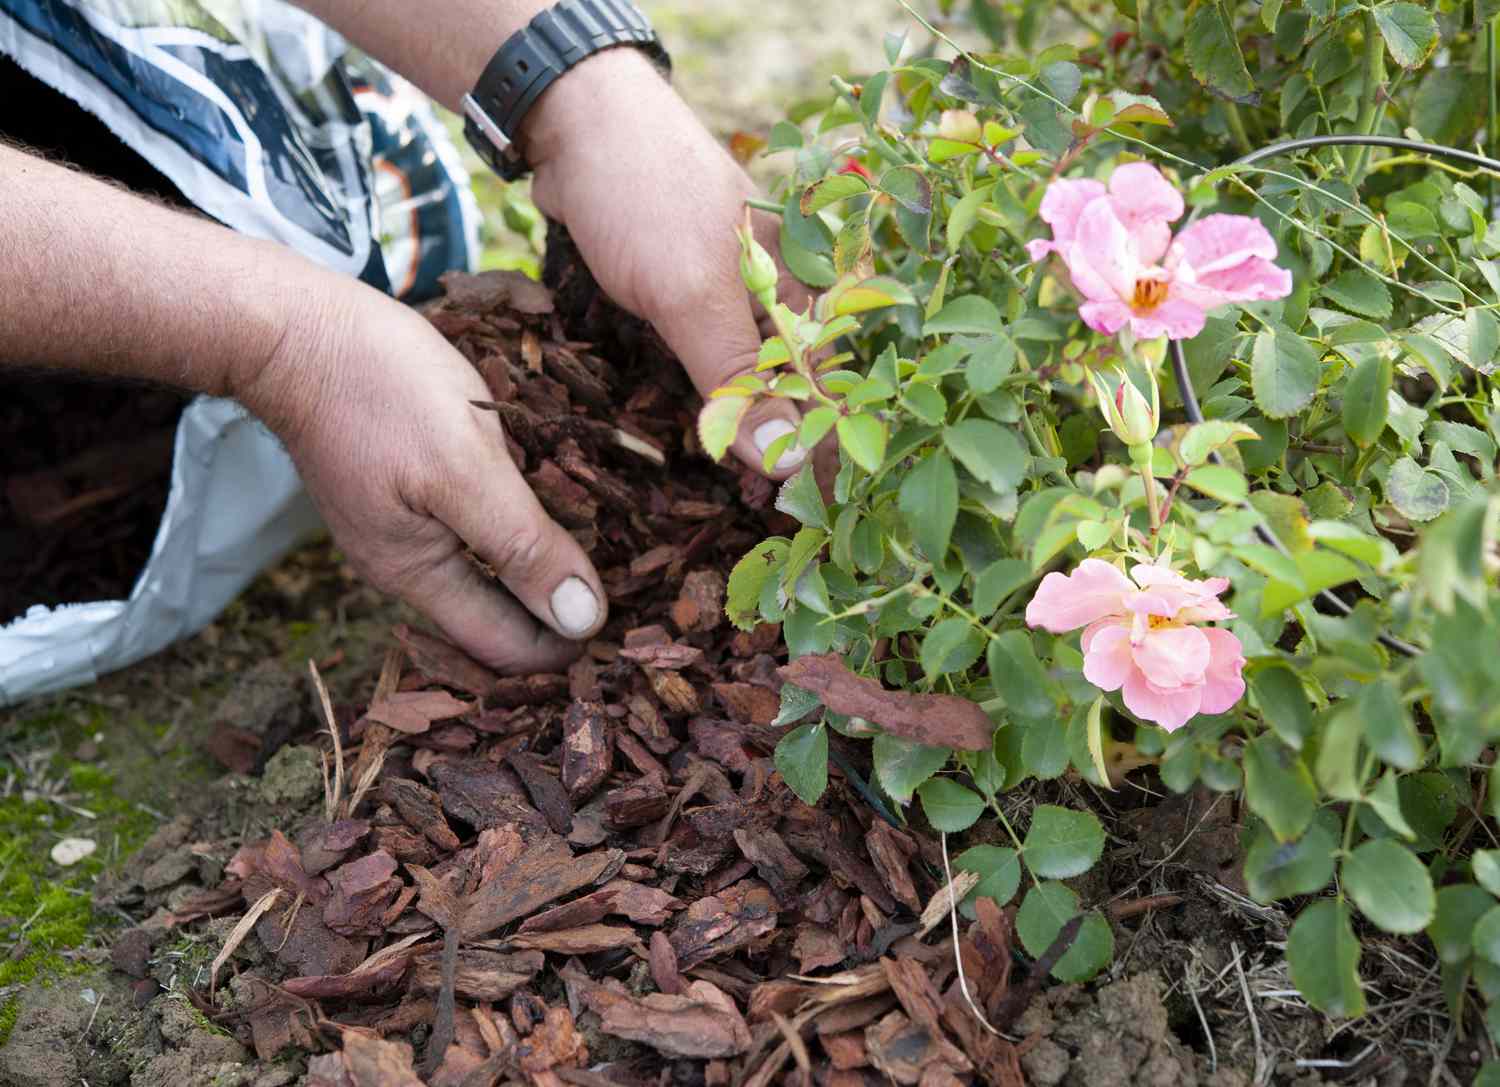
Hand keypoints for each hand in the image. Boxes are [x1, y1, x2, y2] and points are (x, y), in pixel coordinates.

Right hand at [242, 286, 607, 672]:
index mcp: (418, 574)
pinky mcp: (403, 484)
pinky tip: (554, 501)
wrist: (294, 326)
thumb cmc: (381, 389)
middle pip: (497, 615)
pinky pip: (470, 524)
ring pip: (487, 569)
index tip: (627, 627)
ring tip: (609, 546)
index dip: (566, 647)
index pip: (506, 648)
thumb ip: (522, 546)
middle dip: (558, 610)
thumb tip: (582, 622)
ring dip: (540, 566)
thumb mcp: (466, 467)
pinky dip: (515, 525)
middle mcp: (407, 562)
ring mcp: (401, 522)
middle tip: (632, 589)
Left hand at [523, 50, 812, 474]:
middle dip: (783, 447)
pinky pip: (703, 358)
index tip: (817, 512)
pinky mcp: (683, 295)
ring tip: (736, 493)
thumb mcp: (693, 296)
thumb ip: (738, 378)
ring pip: (746, 376)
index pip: (831, 382)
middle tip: (767, 517)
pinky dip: (702, 398)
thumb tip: (788, 462)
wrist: (571, 123)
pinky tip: (696, 436)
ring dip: (740, 428)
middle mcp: (776, 291)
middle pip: (792, 386)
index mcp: (802, 285)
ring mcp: (728, 292)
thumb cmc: (645, 197)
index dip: (826, 446)